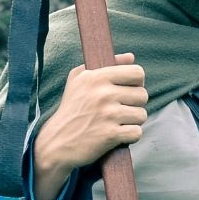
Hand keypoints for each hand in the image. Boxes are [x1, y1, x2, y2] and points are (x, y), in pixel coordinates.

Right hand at [31, 53, 146, 199]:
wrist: (56, 142)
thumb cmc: (70, 109)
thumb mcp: (78, 79)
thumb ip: (106, 65)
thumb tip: (131, 57)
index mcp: (96, 77)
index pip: (137, 73)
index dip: (137, 82)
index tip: (128, 91)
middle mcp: (103, 94)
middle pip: (142, 95)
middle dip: (135, 104)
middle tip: (121, 110)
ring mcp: (107, 115)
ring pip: (142, 115)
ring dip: (133, 121)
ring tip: (117, 123)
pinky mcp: (111, 135)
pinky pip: (137, 132)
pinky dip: (130, 136)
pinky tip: (117, 135)